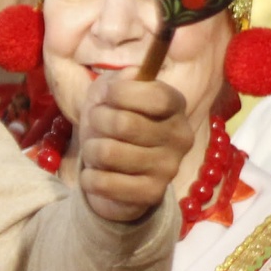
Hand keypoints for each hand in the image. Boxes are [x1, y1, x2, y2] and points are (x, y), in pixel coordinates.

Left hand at [75, 73, 194, 222]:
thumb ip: (121, 78)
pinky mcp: (152, 194)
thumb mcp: (111, 91)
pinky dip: (90, 177)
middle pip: (124, 123)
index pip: (154, 96)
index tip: (105, 97)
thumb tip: (132, 76)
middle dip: (96, 121)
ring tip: (96, 150)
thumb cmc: (111, 121)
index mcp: (175, 105)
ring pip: (109, 153)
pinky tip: (96, 174)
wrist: (112, 169)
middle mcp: (180, 136)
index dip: (119, 94)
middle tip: (95, 125)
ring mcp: (169, 167)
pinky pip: (105, 183)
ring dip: (91, 150)